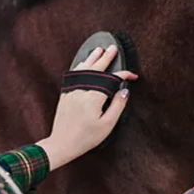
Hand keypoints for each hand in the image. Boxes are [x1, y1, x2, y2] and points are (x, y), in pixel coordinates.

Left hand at [37, 45, 138, 169]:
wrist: (61, 144)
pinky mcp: (65, 95)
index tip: (132, 76)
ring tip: (98, 51)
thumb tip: (124, 90)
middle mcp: (81, 91)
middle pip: (96, 69)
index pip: (112, 79)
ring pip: (82, 69)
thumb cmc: (85, 138)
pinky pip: (73, 76)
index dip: (124, 75)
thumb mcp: (107, 125)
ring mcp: (71, 91)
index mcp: (93, 97)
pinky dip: (80, 67)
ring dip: (91, 59)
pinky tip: (83, 64)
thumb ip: (117, 106)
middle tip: (112, 48)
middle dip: (106, 57)